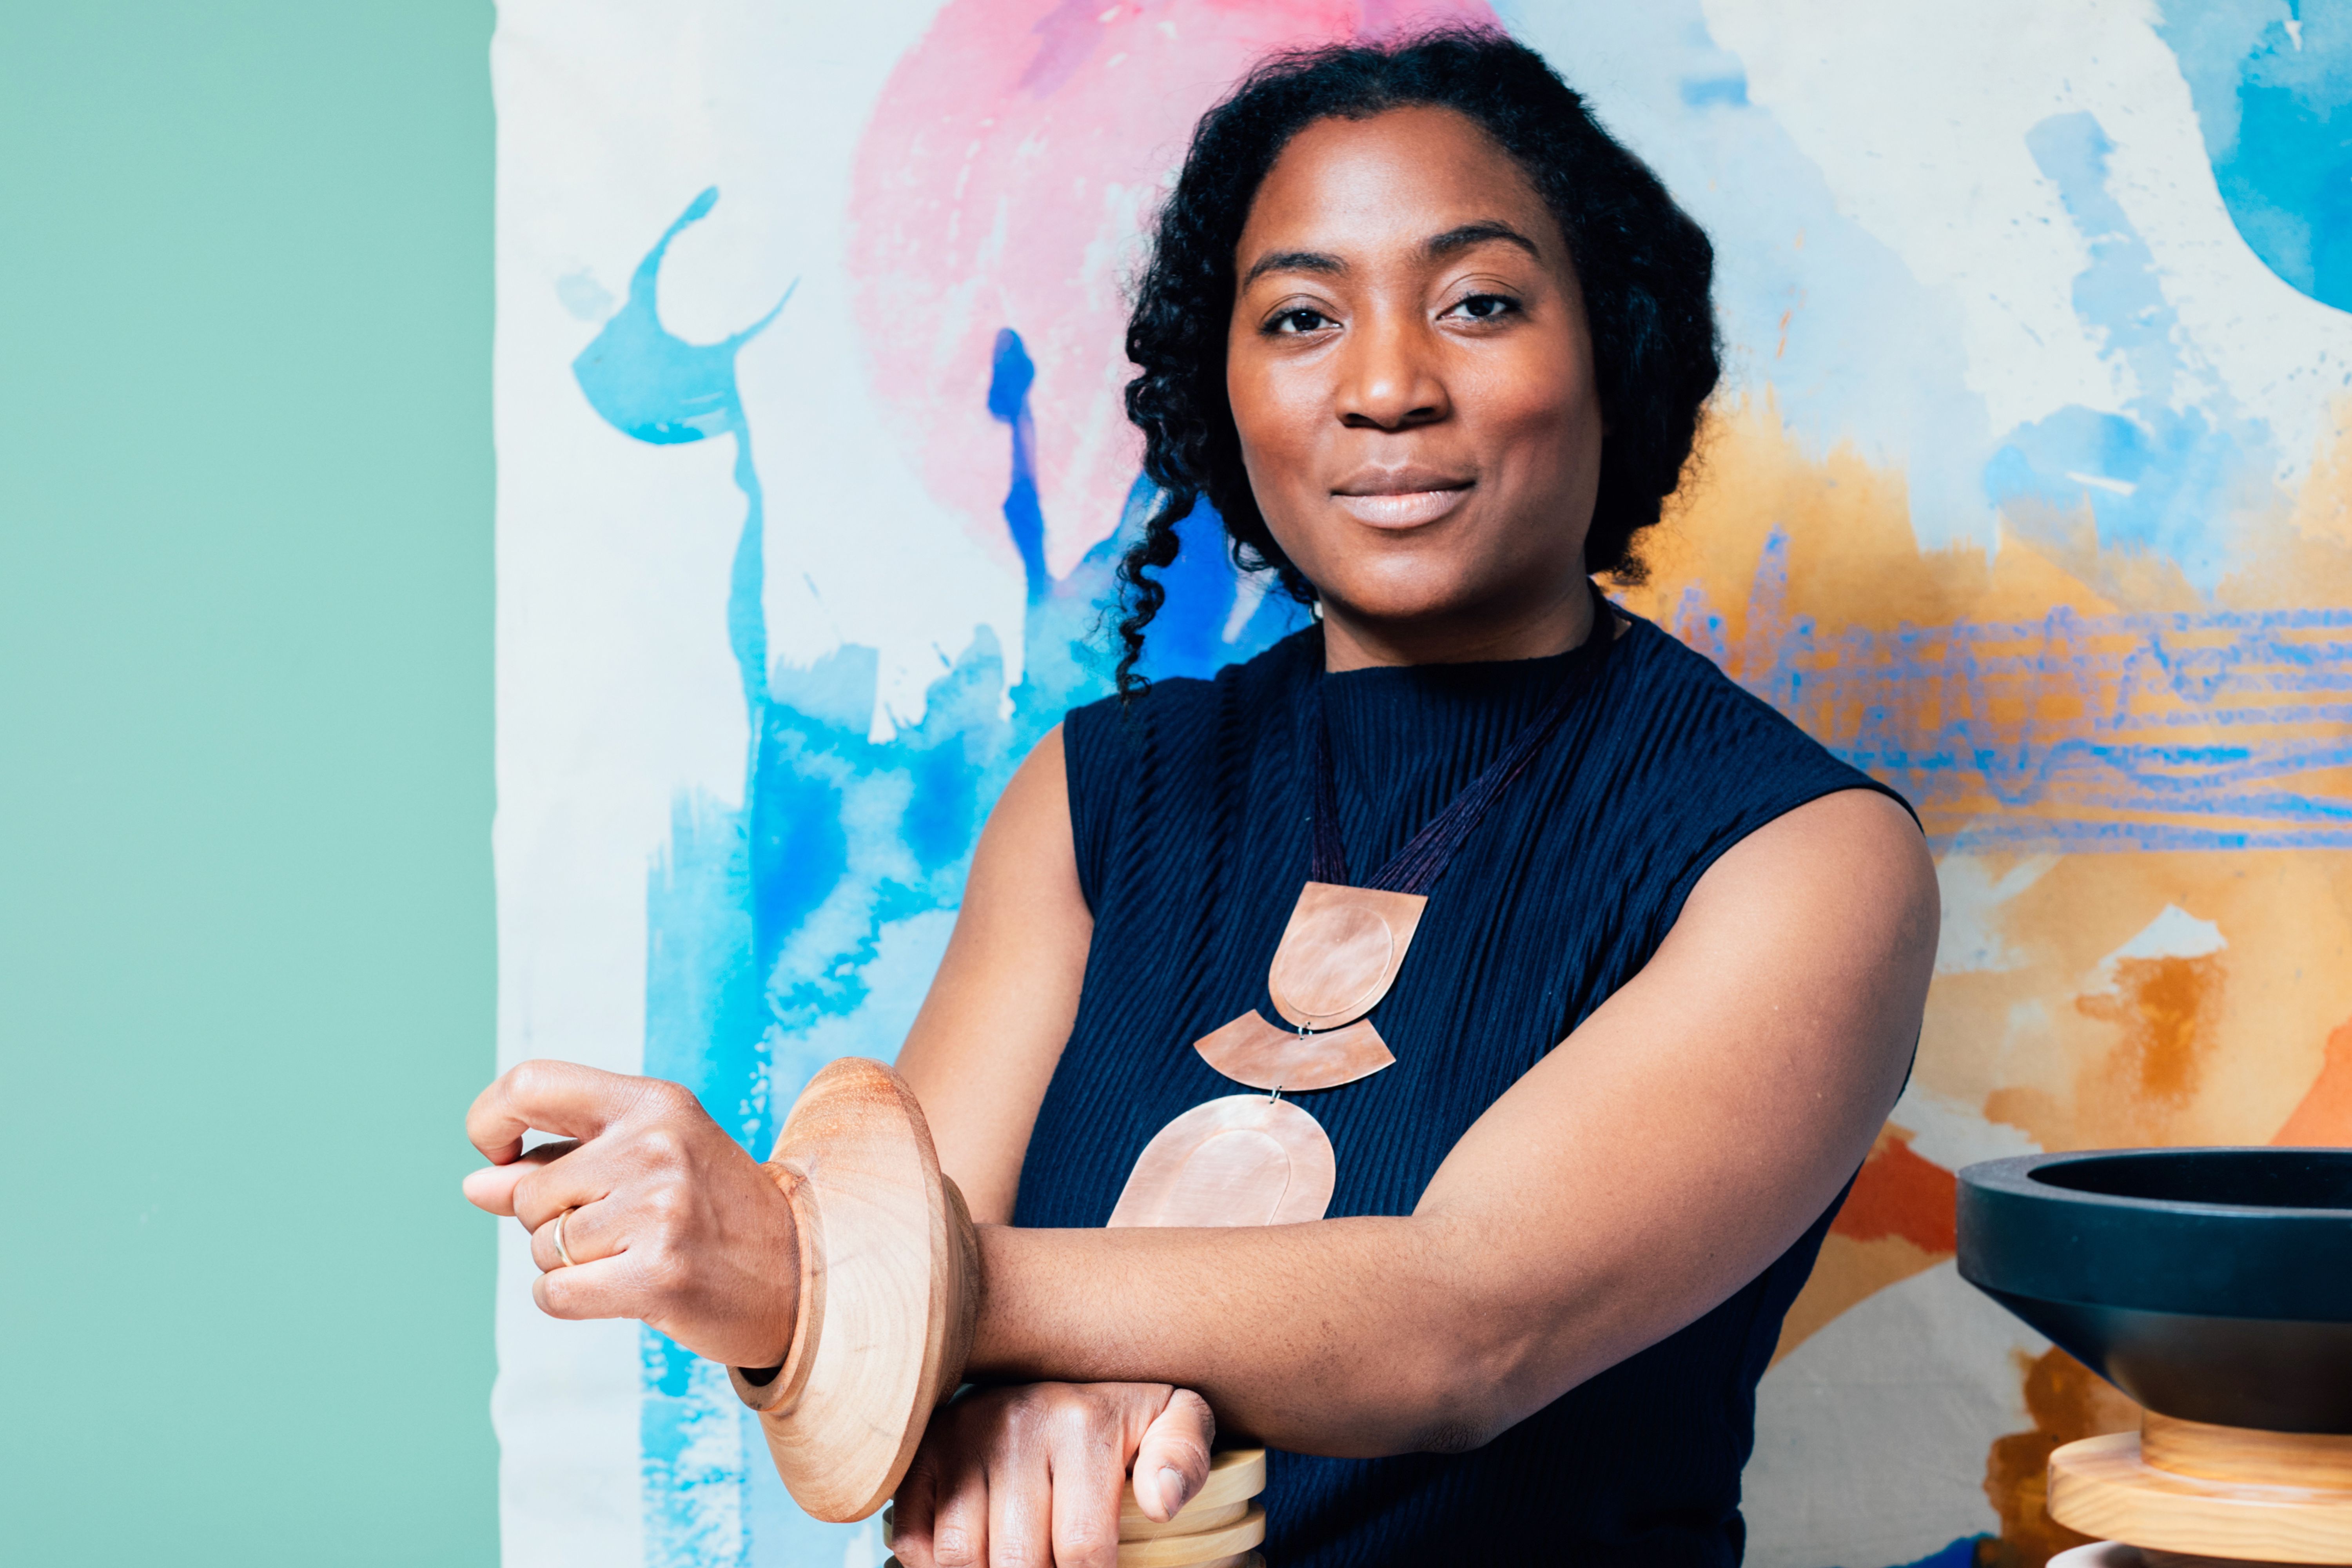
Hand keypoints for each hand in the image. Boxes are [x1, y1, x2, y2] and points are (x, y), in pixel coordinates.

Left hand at [461, 1059, 798, 1368]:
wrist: (799, 1273)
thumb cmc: (708, 1212)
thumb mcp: (641, 1164)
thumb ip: (554, 1165)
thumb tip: (475, 1184)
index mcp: (653, 1103)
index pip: (532, 1083)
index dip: (491, 1118)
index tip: (500, 1151)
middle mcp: (657, 1146)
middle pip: (531, 1190)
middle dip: (550, 1221)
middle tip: (617, 1229)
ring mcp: (660, 1210)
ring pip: (542, 1245)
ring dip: (569, 1263)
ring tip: (634, 1255)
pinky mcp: (659, 1275)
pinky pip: (554, 1293)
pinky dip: (571, 1300)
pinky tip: (621, 1292)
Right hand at [888, 1382, 1215, 1567]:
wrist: (1069, 1361)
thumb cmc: (1126, 1412)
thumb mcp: (1176, 1419)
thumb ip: (1184, 1458)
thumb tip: (1162, 1505)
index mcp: (1082, 1424)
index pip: (1083, 1553)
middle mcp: (1016, 1423)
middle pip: (1017, 1562)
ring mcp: (964, 1434)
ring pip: (960, 1555)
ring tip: (1021, 1565)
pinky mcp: (928, 1449)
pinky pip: (915, 1536)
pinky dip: (936, 1566)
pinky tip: (979, 1557)